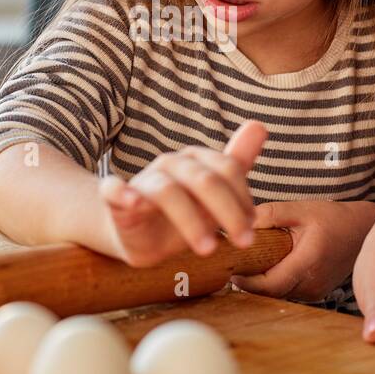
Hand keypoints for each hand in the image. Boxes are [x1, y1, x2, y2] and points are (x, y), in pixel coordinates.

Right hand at [97, 120, 266, 266]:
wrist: (137, 233)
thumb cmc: (182, 212)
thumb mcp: (213, 193)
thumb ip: (238, 161)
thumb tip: (260, 125)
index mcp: (196, 160)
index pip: (228, 169)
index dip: (245, 198)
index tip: (253, 229)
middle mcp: (171, 163)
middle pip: (204, 180)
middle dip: (229, 212)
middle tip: (246, 242)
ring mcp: (144, 180)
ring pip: (169, 192)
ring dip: (191, 221)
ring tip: (209, 249)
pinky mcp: (117, 199)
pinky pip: (114, 190)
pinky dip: (121, 192)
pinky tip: (132, 201)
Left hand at [230, 200, 374, 301]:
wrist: (362, 231)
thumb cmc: (333, 218)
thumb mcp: (301, 209)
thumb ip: (270, 214)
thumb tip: (239, 222)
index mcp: (308, 262)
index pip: (268, 285)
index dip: (246, 280)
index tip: (230, 267)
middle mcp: (312, 283)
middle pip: (270, 292)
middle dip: (250, 281)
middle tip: (233, 264)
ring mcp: (315, 292)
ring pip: (278, 294)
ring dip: (262, 283)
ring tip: (249, 263)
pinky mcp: (316, 293)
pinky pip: (288, 292)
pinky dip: (275, 282)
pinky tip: (268, 266)